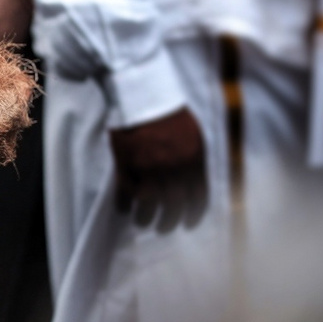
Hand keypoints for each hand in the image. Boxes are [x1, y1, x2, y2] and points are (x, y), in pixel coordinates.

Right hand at [109, 108, 207, 230]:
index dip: (193, 217)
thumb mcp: (194, 135)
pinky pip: (125, 195)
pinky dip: (124, 206)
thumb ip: (196, 161)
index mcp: (195, 161)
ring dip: (145, 219)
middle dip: (168, 224)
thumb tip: (195, 185)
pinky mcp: (126, 166)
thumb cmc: (170, 113)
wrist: (142, 93)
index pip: (198, 200)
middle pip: (173, 209)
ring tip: (142, 222)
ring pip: (148, 207)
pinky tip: (124, 210)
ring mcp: (148, 169)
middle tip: (162, 228)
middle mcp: (174, 169)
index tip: (187, 224)